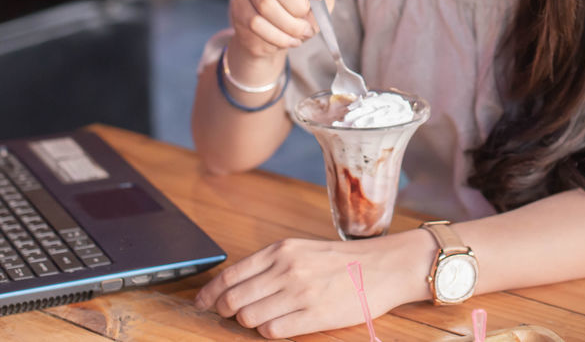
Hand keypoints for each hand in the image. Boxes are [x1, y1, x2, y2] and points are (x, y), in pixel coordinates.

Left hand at [194, 233, 430, 338]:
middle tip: (226, 316)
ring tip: (258, 319)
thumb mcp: (301, 250)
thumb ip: (270, 264)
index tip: (202, 303)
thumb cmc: (341, 261)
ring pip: (249, 318)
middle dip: (223, 312)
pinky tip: (277, 325)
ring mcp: (299, 293)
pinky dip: (268, 332)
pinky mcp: (313, 316)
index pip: (230, 275)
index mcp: (281, 251)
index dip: (209, 293)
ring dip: (247, 323)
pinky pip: (272, 331)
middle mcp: (286, 270)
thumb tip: (234, 285)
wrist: (382, 267)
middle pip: (233, 300)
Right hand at [230, 0, 335, 61]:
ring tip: (303, 33)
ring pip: (265, 5)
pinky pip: (256, 23)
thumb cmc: (302, 10)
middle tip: (310, 21)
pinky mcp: (239, 7)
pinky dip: (279, 37)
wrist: (278, 36)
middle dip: (298, 6)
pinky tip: (291, 40)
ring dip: (291, 26)